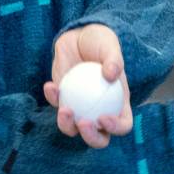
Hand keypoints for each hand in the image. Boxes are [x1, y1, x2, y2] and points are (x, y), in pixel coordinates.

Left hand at [41, 24, 131, 148]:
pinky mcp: (62, 99)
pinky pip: (56, 105)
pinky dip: (52, 98)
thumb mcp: (110, 46)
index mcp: (119, 104)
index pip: (123, 124)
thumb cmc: (101, 42)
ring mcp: (80, 108)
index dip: (116, 127)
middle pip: (99, 137)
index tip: (103, 117)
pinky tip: (50, 86)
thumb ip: (113, 59)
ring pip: (73, 129)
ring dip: (67, 125)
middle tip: (83, 122)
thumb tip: (112, 74)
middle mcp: (100, 111)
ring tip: (65, 109)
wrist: (80, 36)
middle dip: (91, 137)